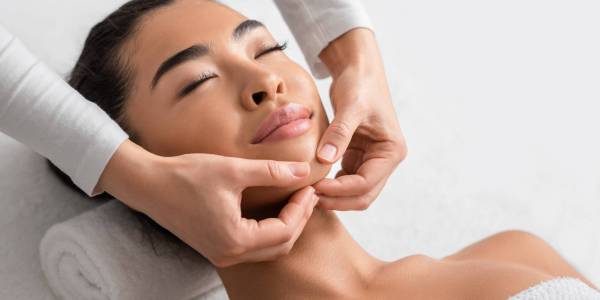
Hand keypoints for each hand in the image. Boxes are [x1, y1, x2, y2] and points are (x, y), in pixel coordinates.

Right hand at [97, 140, 318, 266]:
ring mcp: (221, 254)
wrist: (149, 185)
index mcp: (234, 240)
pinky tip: (274, 209)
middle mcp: (229, 254)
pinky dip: (270, 231)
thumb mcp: (233, 170)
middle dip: (298, 220)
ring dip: (286, 227)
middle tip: (308, 194)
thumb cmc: (186, 176)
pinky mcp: (216, 248)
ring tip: (296, 200)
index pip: (284, 230)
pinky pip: (253, 246)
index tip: (310, 187)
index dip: (302, 209)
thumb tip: (302, 170)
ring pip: (268, 249)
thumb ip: (271, 172)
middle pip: (280, 245)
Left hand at [314, 28, 406, 210]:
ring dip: (333, 196)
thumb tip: (325, 159)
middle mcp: (385, 160)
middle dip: (337, 200)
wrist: (358, 70)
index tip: (315, 187)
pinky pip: (344, 180)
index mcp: (392, 151)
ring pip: (353, 193)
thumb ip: (339, 133)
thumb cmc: (359, 84)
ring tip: (307, 193)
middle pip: (362, 195)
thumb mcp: (350, 106)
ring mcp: (372, 160)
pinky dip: (330, 185)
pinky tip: (312, 183)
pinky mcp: (357, 157)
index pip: (366, 183)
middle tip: (308, 197)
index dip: (340, 190)